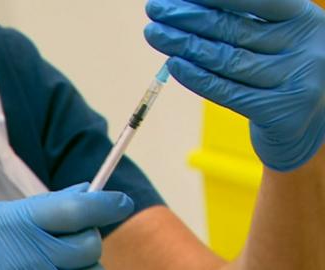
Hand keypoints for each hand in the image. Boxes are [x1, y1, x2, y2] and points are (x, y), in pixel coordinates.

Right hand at [0, 183, 133, 269]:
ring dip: (84, 263)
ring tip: (57, 259)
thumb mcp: (2, 216)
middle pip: (90, 244)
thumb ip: (46, 205)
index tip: (122, 201)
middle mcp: (34, 252)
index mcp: (22, 222)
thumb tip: (86, 189)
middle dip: (88, 238)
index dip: (106, 204)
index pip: (76, 209)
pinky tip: (55, 269)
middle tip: (72, 236)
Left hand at [145, 0, 324, 170]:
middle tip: (155, 10)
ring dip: (184, 45)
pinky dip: (197, 78)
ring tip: (154, 34)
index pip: (256, 0)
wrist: (306, 125)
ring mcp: (296, 82)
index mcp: (304, 20)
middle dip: (188, 17)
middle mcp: (305, 48)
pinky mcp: (280, 114)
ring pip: (227, 60)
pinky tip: (173, 65)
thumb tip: (185, 7)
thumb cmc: (280, 73)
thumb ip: (239, 23)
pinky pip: (227, 92)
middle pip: (234, 29)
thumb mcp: (273, 39)